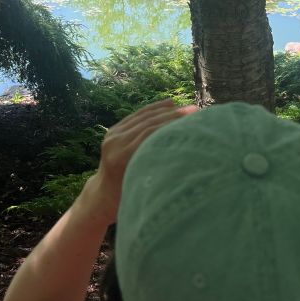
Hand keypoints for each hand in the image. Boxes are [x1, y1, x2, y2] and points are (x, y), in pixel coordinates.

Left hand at [90, 99, 198, 222]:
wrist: (104, 194)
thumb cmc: (129, 196)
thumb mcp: (145, 186)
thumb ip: (159, 168)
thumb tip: (191, 155)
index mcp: (121, 157)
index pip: (150, 134)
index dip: (171, 125)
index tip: (193, 121)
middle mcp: (115, 142)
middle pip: (148, 123)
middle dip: (173, 115)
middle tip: (195, 111)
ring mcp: (112, 135)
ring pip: (142, 116)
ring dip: (166, 110)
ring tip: (187, 108)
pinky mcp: (113, 131)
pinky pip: (136, 116)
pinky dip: (154, 109)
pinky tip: (170, 104)